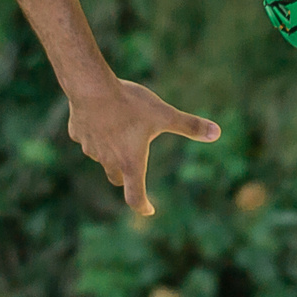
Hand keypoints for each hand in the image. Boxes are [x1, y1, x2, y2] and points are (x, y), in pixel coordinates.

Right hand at [64, 77, 219, 215]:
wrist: (92, 87)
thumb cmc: (131, 104)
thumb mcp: (164, 114)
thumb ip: (189, 126)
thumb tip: (217, 133)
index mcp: (130, 162)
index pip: (135, 196)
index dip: (143, 206)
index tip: (149, 209)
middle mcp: (108, 160)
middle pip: (116, 177)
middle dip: (126, 176)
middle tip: (133, 170)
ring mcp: (90, 148)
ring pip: (101, 157)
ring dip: (109, 152)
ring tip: (119, 131)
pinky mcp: (78, 133)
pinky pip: (87, 138)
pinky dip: (95, 134)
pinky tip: (100, 117)